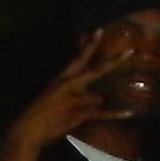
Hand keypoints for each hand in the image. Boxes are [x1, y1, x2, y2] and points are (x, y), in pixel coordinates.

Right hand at [5, 34, 141, 152]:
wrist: (29, 129)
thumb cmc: (39, 114)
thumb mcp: (52, 96)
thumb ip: (73, 91)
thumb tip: (96, 95)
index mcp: (61, 78)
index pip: (79, 58)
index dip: (89, 44)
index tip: (100, 30)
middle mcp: (70, 84)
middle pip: (96, 70)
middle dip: (114, 62)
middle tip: (130, 52)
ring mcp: (75, 98)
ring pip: (97, 97)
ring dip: (92, 107)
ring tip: (71, 115)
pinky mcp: (79, 113)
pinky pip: (102, 113)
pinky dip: (116, 114)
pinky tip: (130, 112)